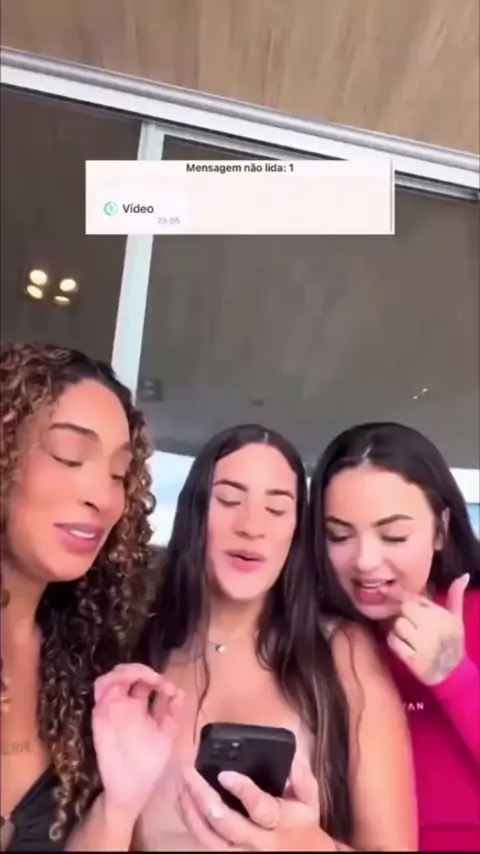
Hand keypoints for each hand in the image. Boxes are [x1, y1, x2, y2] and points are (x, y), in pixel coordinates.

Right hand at [92, 663, 182, 820]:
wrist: (132, 790)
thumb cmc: (150, 766)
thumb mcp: (168, 736)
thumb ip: (173, 714)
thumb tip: (179, 692)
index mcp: (142, 709)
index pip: (146, 682)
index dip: (158, 679)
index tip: (170, 689)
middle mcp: (126, 705)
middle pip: (130, 675)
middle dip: (144, 670)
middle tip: (157, 680)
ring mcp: (112, 708)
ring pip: (114, 677)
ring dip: (129, 671)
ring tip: (146, 678)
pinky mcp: (101, 714)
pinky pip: (101, 688)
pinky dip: (114, 679)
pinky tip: (132, 682)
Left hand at [177, 753, 333, 850]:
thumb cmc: (304, 829)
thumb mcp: (311, 803)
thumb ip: (303, 780)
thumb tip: (293, 760)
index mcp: (280, 823)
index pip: (260, 808)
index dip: (242, 790)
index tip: (225, 774)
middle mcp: (257, 842)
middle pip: (226, 824)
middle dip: (204, 798)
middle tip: (189, 773)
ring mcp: (240, 853)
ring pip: (209, 838)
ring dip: (191, 810)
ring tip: (181, 784)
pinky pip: (203, 843)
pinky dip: (190, 821)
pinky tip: (182, 801)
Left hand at [387, 574, 468, 684]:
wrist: (452, 673)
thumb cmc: (452, 642)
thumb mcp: (456, 618)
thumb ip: (455, 596)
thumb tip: (464, 575)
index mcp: (442, 616)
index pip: (415, 599)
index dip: (398, 593)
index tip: (383, 589)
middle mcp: (433, 628)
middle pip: (404, 610)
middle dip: (405, 616)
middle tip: (412, 624)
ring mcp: (423, 644)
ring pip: (397, 625)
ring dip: (399, 630)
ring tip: (411, 637)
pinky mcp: (413, 659)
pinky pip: (393, 642)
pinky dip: (395, 643)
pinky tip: (406, 647)